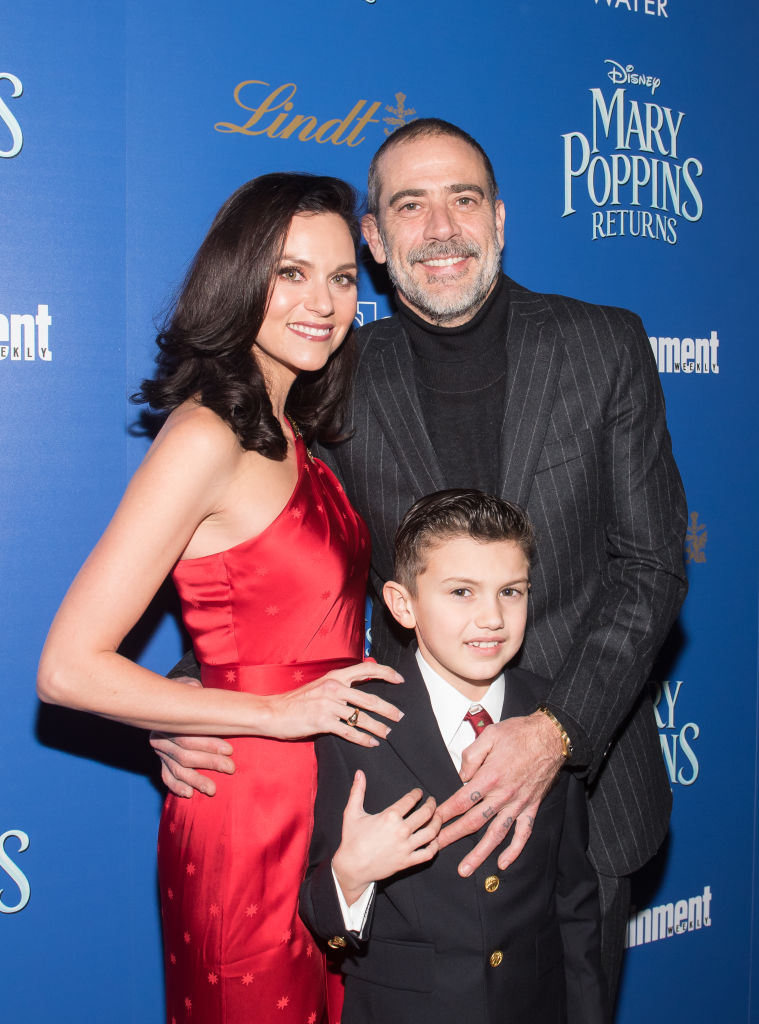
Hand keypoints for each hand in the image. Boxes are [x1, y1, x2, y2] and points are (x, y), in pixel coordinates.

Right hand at [150, 677, 233, 797]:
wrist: (169, 699)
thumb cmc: (187, 693)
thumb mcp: (188, 687)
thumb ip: (194, 690)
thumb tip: (198, 689)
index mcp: (168, 721)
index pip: (188, 737)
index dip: (209, 744)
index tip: (229, 750)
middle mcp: (161, 738)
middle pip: (185, 755)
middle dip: (210, 762)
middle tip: (230, 768)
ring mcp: (161, 752)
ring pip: (177, 769)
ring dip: (196, 780)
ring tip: (212, 789)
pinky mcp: (162, 761)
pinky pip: (167, 776)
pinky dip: (177, 786)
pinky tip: (189, 793)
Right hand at [267, 661, 403, 745]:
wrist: (273, 712)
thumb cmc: (296, 701)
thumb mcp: (319, 686)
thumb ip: (339, 686)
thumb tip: (359, 690)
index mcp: (334, 677)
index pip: (366, 669)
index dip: (386, 673)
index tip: (400, 679)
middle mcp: (333, 688)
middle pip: (369, 698)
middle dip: (388, 709)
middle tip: (400, 716)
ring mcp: (328, 705)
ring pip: (361, 717)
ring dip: (378, 727)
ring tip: (387, 733)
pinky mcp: (322, 722)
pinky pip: (349, 732)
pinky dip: (363, 739)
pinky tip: (371, 743)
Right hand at [332, 770, 440, 904]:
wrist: (352, 867)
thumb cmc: (352, 839)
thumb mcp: (352, 813)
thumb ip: (357, 791)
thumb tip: (359, 773)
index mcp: (390, 816)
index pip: (410, 800)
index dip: (417, 794)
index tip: (419, 793)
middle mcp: (401, 831)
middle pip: (425, 814)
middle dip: (431, 805)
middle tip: (432, 801)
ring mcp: (406, 847)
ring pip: (431, 832)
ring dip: (437, 822)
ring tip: (438, 816)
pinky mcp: (407, 861)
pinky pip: (428, 853)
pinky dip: (435, 846)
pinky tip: (435, 840)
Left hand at [436, 712, 563, 875]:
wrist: (551, 737)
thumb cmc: (519, 733)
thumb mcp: (489, 734)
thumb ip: (471, 755)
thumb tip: (462, 776)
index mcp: (490, 777)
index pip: (462, 800)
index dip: (446, 812)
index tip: (433, 821)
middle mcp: (503, 795)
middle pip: (474, 822)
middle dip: (453, 836)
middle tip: (436, 846)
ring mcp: (518, 804)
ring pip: (496, 834)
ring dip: (480, 853)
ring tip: (465, 869)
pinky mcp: (531, 807)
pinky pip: (523, 833)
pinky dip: (514, 850)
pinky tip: (503, 863)